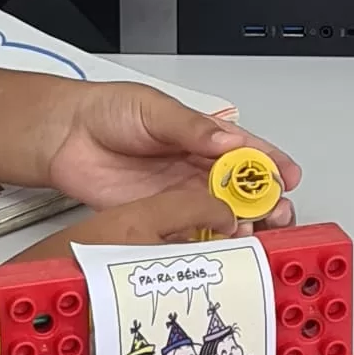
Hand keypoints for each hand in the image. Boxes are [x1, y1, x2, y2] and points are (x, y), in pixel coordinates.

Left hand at [43, 88, 299, 235]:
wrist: (64, 136)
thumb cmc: (107, 111)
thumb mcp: (155, 110)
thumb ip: (191, 129)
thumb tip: (229, 141)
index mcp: (201, 136)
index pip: (247, 151)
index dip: (271, 164)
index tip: (289, 177)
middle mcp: (195, 166)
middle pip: (242, 188)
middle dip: (265, 201)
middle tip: (278, 213)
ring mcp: (178, 193)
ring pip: (222, 212)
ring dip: (243, 223)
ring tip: (256, 232)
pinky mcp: (158, 215)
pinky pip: (190, 231)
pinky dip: (209, 239)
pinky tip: (222, 244)